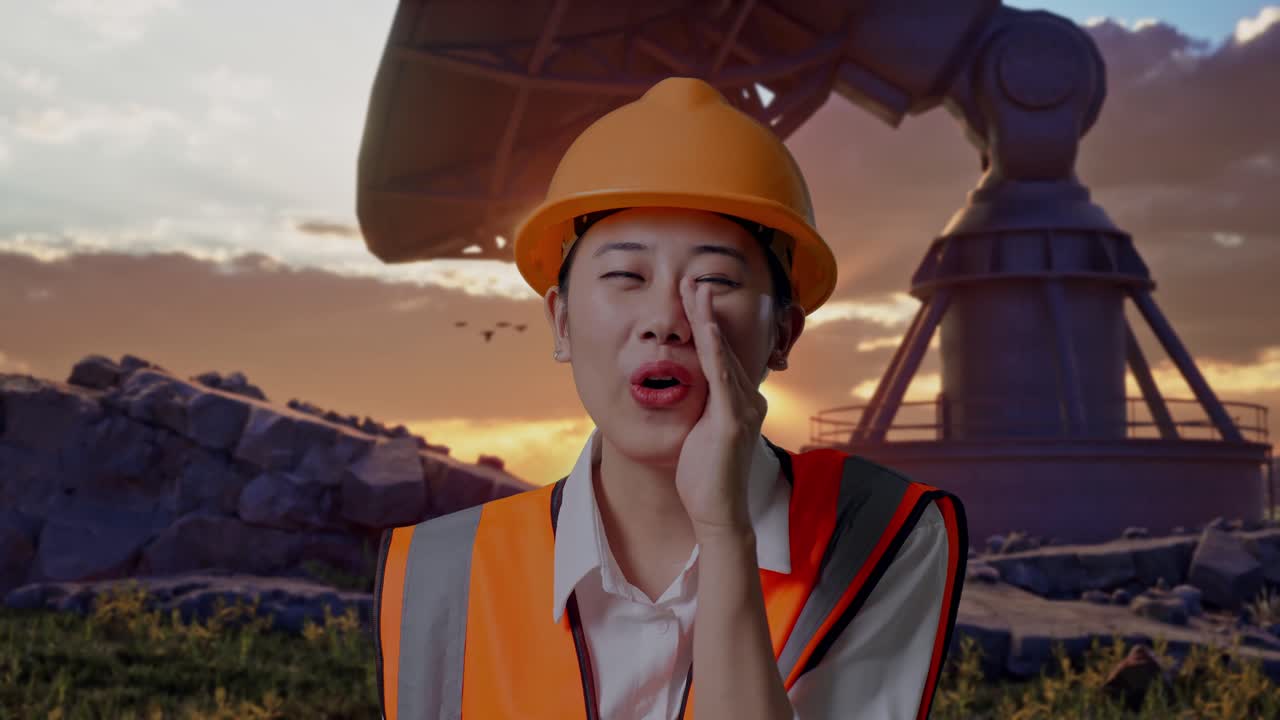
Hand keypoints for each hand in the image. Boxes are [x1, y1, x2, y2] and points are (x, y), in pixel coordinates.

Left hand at [674, 276, 767, 538]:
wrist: (717, 513)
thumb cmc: (705, 478)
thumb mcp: (701, 433)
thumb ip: (701, 409)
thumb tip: (685, 390)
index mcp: (742, 401)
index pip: (722, 353)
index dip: (709, 323)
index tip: (694, 296)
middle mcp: (748, 400)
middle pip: (724, 346)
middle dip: (707, 311)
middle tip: (693, 279)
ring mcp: (743, 410)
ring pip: (722, 354)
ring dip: (708, 319)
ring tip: (696, 289)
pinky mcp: (731, 422)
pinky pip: (721, 378)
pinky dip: (713, 349)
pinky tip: (705, 326)